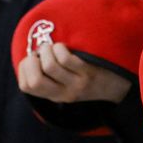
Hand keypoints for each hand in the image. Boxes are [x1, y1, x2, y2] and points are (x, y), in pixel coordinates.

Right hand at [16, 42, 131, 103]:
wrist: (118, 85)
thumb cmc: (87, 77)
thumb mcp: (66, 83)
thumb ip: (50, 75)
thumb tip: (32, 53)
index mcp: (54, 96)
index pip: (26, 87)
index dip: (24, 68)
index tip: (34, 59)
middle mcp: (63, 94)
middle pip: (34, 82)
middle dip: (32, 61)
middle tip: (42, 53)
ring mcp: (76, 84)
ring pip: (49, 66)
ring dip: (47, 51)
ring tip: (54, 47)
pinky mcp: (88, 73)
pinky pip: (66, 59)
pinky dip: (60, 48)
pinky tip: (64, 47)